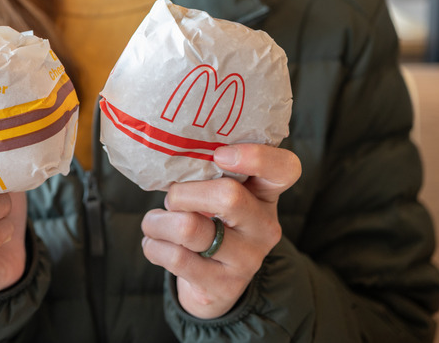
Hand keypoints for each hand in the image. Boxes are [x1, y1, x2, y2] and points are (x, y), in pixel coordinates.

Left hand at [140, 143, 300, 318]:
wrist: (214, 283)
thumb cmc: (212, 224)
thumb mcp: (220, 196)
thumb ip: (208, 174)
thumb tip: (172, 159)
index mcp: (266, 194)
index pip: (285, 169)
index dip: (256, 157)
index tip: (219, 154)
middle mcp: (264, 226)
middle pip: (228, 197)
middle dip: (181, 194)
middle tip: (171, 200)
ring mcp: (247, 258)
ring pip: (190, 229)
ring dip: (158, 222)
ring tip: (153, 223)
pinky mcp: (223, 284)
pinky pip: (176, 258)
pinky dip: (154, 246)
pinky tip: (154, 244)